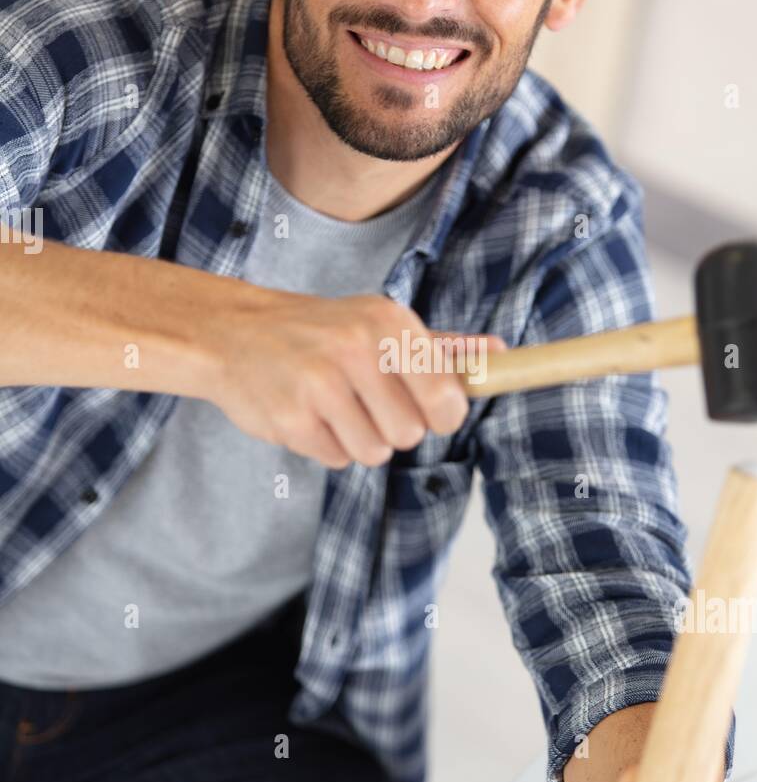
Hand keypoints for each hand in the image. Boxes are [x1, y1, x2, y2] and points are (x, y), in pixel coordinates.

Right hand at [207, 286, 504, 466]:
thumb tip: (499, 353)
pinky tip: (309, 415)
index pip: (447, 398)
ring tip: (336, 408)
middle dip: (393, 428)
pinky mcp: (291, 419)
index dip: (442, 415)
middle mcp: (356, 349)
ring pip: (374, 452)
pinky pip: (336, 458)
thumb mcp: (379, 322)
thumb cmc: (320, 331)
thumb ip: (441, 347)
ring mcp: (320, 385)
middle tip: (367, 404)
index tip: (430, 412)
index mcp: (388, 323)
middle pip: (410, 433)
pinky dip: (326, 446)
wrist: (233, 332)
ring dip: (359, 441)